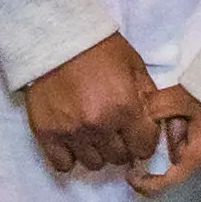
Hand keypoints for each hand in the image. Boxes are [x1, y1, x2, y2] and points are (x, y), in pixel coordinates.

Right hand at [22, 34, 165, 179]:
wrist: (56, 36)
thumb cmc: (100, 48)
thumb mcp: (134, 66)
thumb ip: (147, 98)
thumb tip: (154, 125)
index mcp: (125, 108)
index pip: (144, 148)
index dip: (143, 139)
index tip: (137, 130)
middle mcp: (99, 125)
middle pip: (120, 158)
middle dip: (121, 145)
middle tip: (114, 127)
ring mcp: (71, 132)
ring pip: (94, 164)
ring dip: (97, 150)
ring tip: (92, 130)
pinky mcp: (46, 134)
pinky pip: (63, 164)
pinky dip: (70, 155)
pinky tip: (73, 139)